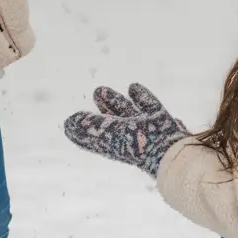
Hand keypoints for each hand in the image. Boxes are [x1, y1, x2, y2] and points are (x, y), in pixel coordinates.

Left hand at [64, 82, 188, 176]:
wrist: (169, 150)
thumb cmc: (134, 144)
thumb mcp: (106, 134)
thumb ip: (88, 126)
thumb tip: (68, 123)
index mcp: (112, 144)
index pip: (93, 136)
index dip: (81, 130)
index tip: (68, 123)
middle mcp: (128, 137)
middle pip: (112, 121)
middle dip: (104, 108)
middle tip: (97, 92)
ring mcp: (146, 129)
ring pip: (128, 112)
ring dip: (116, 101)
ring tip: (102, 89)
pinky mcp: (161, 120)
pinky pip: (149, 106)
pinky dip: (142, 96)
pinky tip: (134, 87)